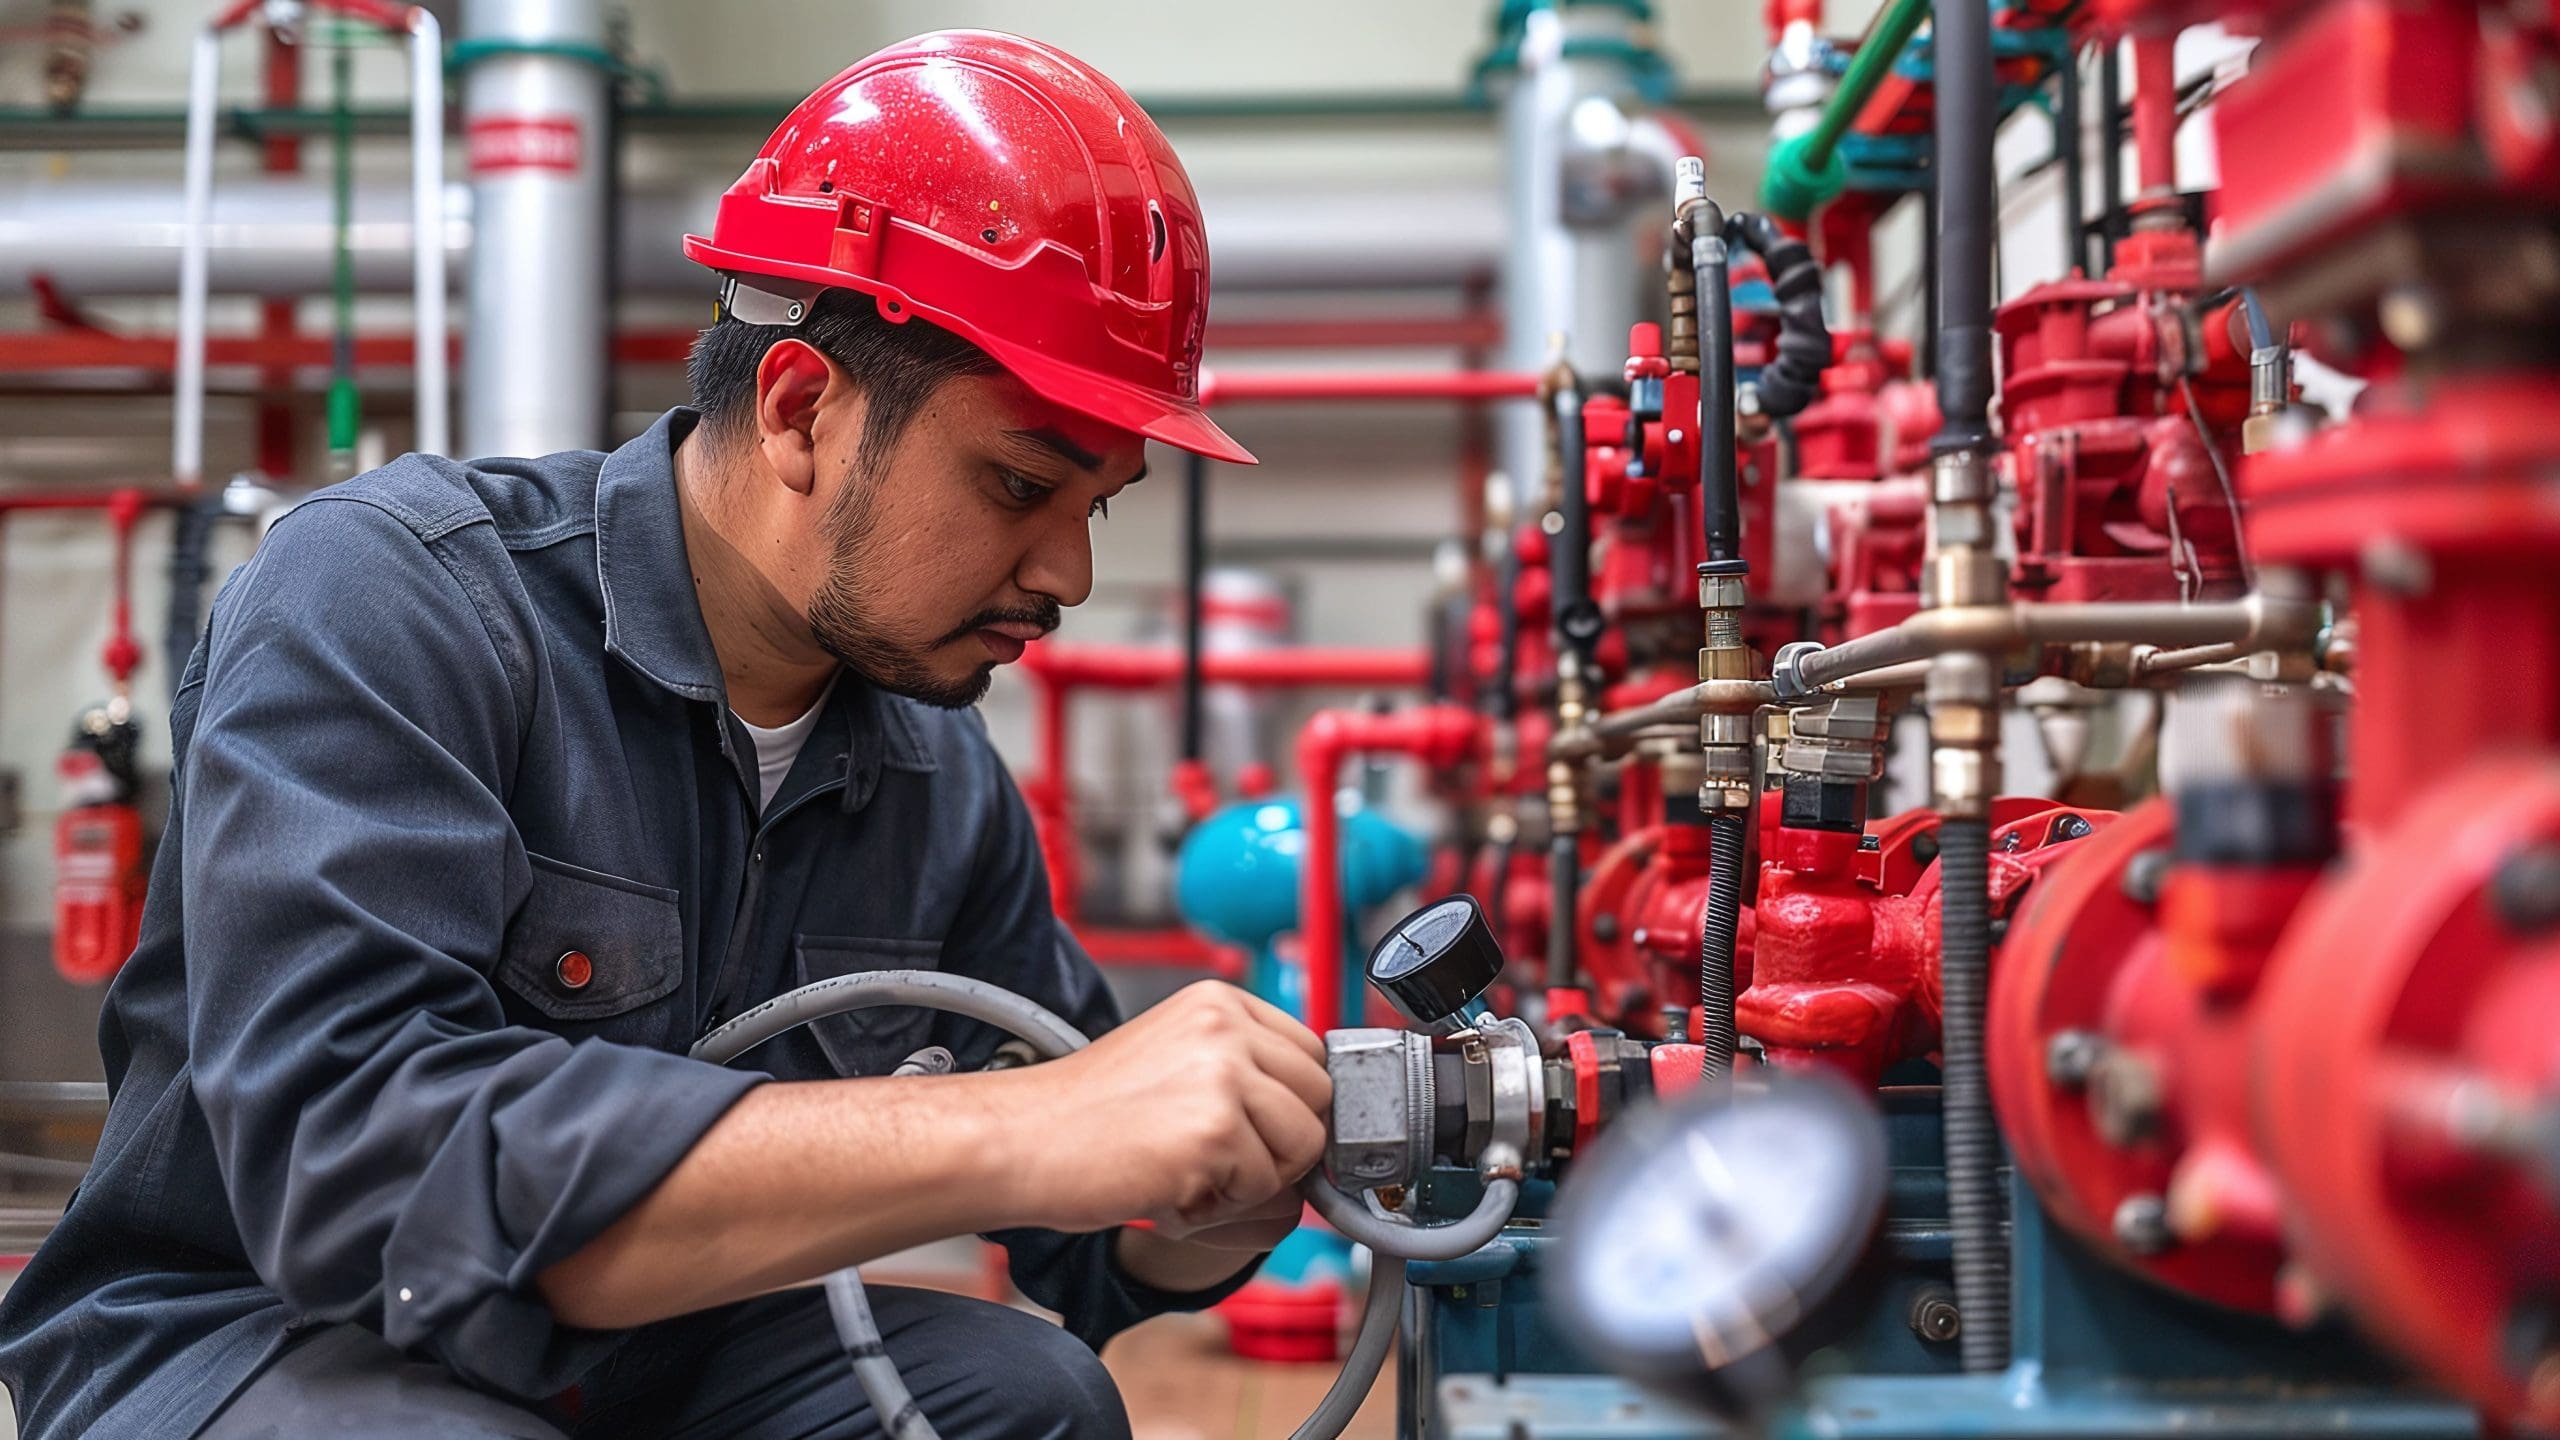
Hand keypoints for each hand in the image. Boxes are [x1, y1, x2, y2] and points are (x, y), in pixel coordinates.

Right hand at [993, 981, 1329, 1237]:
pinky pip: (1265, 1191)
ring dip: (1253, 1182)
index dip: (1289, 1108)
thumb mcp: (1175, 1060)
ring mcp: (1224, 1074)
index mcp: (1219, 1001)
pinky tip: (1170, 1188)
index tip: (1254, 1134)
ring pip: (1303, 1149)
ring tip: (1188, 1173)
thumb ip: (1244, 1074)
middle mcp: (1227, 1026)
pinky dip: (1222, 1208)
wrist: (1017, 1141)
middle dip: (1280, 1146)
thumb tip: (1321, 1123)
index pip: (1313, 1056)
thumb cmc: (1084, 1115)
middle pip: (1319, 1100)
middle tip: (1214, 1161)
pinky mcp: (1215, 1131)